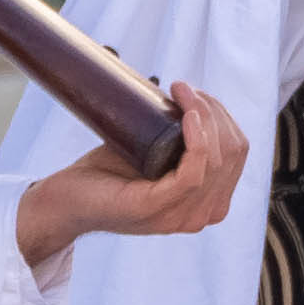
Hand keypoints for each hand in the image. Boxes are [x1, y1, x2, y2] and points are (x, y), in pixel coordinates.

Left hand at [15, 86, 248, 270]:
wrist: (66, 200)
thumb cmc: (107, 173)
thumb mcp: (155, 152)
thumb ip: (177, 135)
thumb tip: (184, 88)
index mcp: (207, 202)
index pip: (237, 153)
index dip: (222, 117)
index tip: (194, 94)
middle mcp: (200, 215)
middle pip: (232, 153)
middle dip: (214, 111)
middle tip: (184, 90)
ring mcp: (179, 216)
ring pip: (216, 159)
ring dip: (204, 116)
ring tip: (181, 92)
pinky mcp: (155, 209)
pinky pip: (193, 173)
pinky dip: (196, 140)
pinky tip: (187, 117)